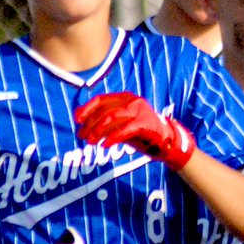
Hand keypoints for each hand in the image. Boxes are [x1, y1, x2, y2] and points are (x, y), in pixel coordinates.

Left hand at [74, 92, 195, 169]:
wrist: (166, 141)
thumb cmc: (140, 133)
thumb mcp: (120, 124)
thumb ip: (104, 120)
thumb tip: (79, 119)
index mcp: (125, 97)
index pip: (101, 99)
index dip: (87, 109)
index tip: (77, 120)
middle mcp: (132, 101)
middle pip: (104, 110)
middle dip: (90, 124)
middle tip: (81, 136)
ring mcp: (140, 111)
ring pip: (112, 118)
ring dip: (98, 131)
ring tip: (90, 142)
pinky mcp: (145, 124)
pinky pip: (125, 130)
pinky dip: (112, 138)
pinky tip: (105, 145)